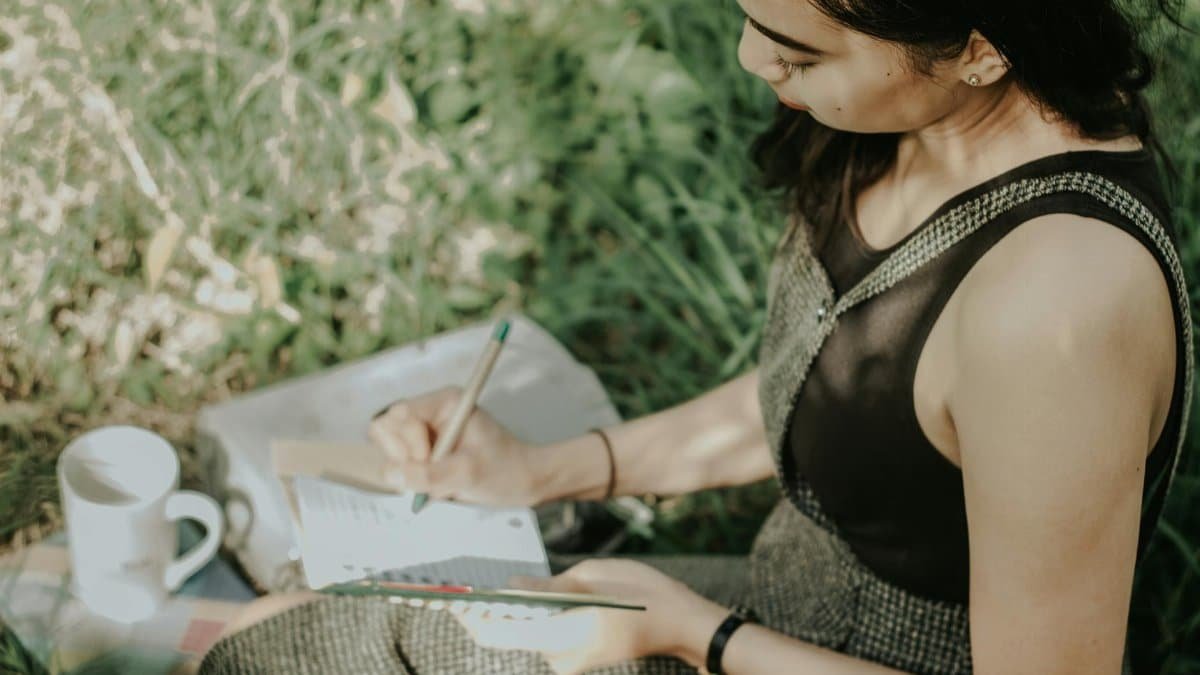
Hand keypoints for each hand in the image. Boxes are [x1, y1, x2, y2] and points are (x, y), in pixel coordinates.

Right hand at [368, 387, 541, 505]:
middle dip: (403, 455)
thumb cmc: (505, 470)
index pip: (401, 413)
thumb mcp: (468, 473)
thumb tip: (393, 475)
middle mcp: (431, 413)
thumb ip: (429, 474)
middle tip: (431, 471)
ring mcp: (425, 433)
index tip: (429, 460)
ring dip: (406, 469)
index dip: (408, 441)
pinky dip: (411, 478)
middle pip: (386, 428)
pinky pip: (399, 464)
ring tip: (437, 479)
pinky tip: (437, 484)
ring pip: (389, 448)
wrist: (523, 481)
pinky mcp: (424, 453)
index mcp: (445, 403)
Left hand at [454, 559, 723, 674]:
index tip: (448, 595)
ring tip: (485, 586)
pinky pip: (541, 636)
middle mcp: (559, 656)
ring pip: (523, 635)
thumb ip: (546, 587)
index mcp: (562, 634)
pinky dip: (528, 618)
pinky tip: (523, 595)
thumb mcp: (591, 578)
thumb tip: (507, 588)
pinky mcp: (575, 655)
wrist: (682, 624)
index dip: (467, 615)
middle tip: (460, 586)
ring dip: (505, 613)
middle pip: (506, 634)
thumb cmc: (643, 594)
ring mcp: (568, 660)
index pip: (497, 631)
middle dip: (481, 613)